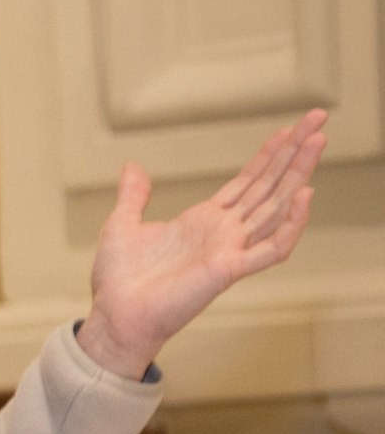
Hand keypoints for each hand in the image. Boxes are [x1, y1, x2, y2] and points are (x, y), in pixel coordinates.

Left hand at [80, 109, 326, 378]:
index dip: (269, 156)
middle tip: (318, 119)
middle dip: (294, 153)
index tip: (289, 129)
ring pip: (275, 206)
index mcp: (204, 220)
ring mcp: (230, 249)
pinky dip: (290, 226)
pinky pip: (271, 249)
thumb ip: (133, 196)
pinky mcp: (229, 270)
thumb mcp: (122, 224)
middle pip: (269, 186)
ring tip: (317, 142)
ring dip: (298, 174)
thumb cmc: (119, 279)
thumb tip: (132, 167)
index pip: (247, 182)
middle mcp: (224, 232)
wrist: (115, 314)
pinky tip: (303, 197)